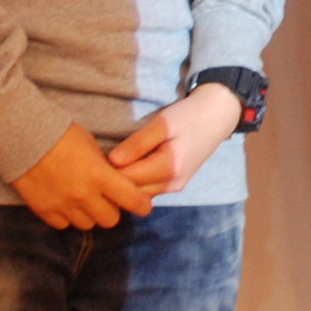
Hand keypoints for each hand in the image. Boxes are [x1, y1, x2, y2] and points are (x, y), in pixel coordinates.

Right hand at [13, 122, 158, 229]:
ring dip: (88, 214)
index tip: (143, 204)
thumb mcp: (89, 144)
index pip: (132, 200)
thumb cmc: (57, 132)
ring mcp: (63, 205)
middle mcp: (84, 195)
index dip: (142, 204)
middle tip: (105, 198)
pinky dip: (66, 216)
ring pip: (87, 224)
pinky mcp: (44, 211)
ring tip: (81, 199)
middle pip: (111, 219)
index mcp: (99, 175)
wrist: (20, 136)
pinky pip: (63, 225)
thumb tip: (111, 179)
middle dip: (112, 209)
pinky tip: (62, 201)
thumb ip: (102, 166)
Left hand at [108, 84, 245, 197]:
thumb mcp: (162, 123)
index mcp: (168, 167)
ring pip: (139, 194)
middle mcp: (171, 184)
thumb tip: (112, 161)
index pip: (127, 180)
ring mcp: (174, 187)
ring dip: (124, 184)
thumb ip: (138, 143)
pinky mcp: (175, 185)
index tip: (93, 159)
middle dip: (113, 181)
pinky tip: (126, 168)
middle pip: (131, 192)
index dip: (107, 172)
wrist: (217, 117)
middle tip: (97, 162)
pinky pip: (148, 190)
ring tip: (110, 165)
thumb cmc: (187, 116)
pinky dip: (135, 183)